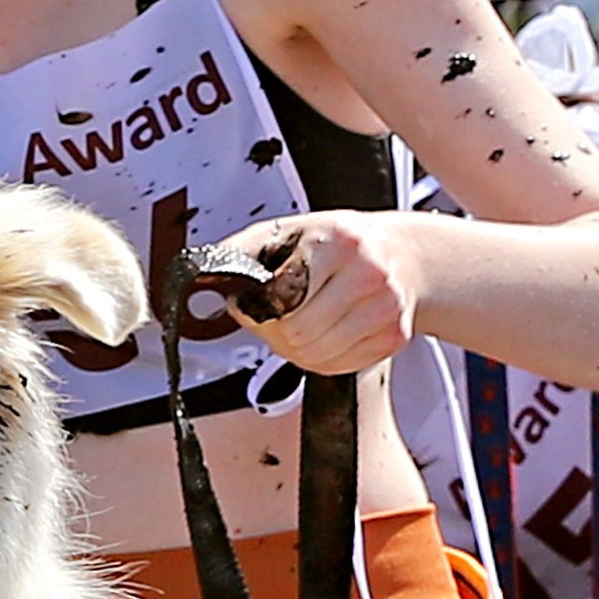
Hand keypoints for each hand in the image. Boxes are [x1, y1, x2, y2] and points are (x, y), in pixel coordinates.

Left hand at [225, 211, 421, 375]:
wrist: (403, 255)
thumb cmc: (338, 243)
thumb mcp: (286, 232)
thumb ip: (239, 255)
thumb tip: (196, 278)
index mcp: (337, 240)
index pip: (281, 297)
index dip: (257, 308)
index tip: (252, 302)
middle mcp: (367, 273)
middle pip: (297, 333)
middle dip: (274, 332)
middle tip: (273, 316)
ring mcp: (384, 308)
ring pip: (314, 356)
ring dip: (294, 348)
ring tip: (298, 323)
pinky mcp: (393, 337)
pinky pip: (336, 367)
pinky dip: (320, 357)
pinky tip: (324, 332)